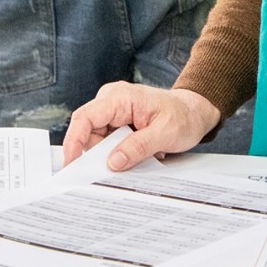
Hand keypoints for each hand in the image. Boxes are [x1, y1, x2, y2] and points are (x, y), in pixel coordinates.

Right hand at [62, 84, 218, 168]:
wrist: (194, 112)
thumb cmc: (183, 116)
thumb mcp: (165, 134)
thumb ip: (138, 147)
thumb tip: (113, 162)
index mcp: (119, 97)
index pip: (85, 118)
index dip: (74, 142)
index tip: (72, 165)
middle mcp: (111, 101)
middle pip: (88, 132)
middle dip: (98, 154)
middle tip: (117, 169)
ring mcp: (112, 112)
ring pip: (97, 140)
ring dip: (111, 154)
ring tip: (138, 154)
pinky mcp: (116, 122)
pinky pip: (106, 142)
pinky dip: (117, 152)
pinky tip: (136, 152)